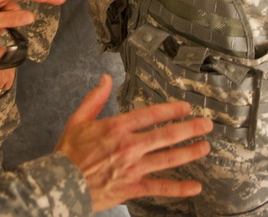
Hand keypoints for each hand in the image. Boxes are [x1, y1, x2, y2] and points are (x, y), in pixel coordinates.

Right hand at [54, 74, 211, 212]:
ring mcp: (133, 168)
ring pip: (167, 159)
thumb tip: (105, 78)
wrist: (60, 184)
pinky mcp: (133, 188)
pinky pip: (160, 188)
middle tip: (206, 124)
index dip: (171, 110)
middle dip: (189, 129)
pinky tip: (195, 187)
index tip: (186, 108)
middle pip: (165, 135)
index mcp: (116, 127)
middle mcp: (129, 146)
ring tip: (205, 147)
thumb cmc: (68, 153)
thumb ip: (94, 98)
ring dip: (189, 153)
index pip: (151, 115)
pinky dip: (179, 188)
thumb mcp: (77, 119)